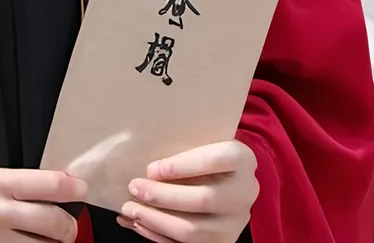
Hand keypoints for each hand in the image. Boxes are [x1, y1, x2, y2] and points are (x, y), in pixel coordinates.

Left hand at [117, 140, 257, 242]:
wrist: (234, 180)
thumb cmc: (209, 155)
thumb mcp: (205, 141)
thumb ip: (183, 145)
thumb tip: (140, 154)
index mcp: (241, 159)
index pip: (212, 160)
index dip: (180, 166)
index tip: (151, 169)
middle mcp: (244, 193)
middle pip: (202, 199)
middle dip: (162, 196)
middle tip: (134, 188)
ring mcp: (235, 223)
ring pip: (193, 230)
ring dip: (156, 221)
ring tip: (129, 209)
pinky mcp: (223, 242)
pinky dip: (159, 236)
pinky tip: (140, 224)